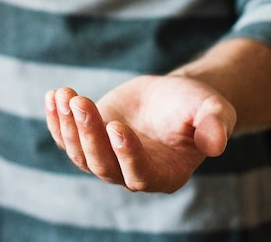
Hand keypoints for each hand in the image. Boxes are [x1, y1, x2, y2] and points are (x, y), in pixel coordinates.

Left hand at [45, 74, 235, 192]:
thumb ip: (216, 125)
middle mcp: (131, 174)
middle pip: (102, 165)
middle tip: (81, 102)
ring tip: (64, 95)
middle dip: (89, 134)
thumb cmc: (197, 106)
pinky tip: (53, 96)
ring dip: (68, 125)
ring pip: (80, 153)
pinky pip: (66, 138)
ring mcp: (107, 159)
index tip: (117, 126)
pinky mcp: (89, 141)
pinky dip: (56, 120)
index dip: (126, 154)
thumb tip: (217, 143)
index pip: (139, 174)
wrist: (174, 97)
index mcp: (164, 174)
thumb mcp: (213, 110)